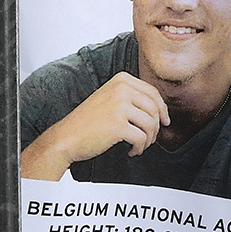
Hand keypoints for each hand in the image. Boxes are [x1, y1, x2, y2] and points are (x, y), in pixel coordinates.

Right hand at [21, 72, 169, 179]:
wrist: (66, 137)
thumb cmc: (89, 122)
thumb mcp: (110, 98)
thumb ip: (132, 98)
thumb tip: (162, 110)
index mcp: (121, 80)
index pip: (153, 93)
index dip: (162, 109)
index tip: (165, 121)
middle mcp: (122, 89)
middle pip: (155, 109)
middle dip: (156, 127)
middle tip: (150, 139)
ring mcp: (120, 106)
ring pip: (151, 124)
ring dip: (149, 139)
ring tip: (139, 146)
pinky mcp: (118, 125)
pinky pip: (142, 138)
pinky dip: (140, 148)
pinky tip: (131, 151)